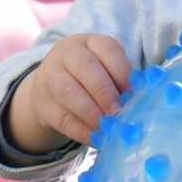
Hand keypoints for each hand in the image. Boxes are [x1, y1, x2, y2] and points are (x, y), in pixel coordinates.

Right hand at [8, 33, 131, 153]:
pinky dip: (81, 130)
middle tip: (118, 112)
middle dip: (105, 92)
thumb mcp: (104, 70)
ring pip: (68, 91)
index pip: (108, 50)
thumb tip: (139, 105)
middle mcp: (67, 53)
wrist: (49, 88)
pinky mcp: (42, 102)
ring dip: (91, 112)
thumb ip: (120, 83)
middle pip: (85, 67)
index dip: (122, 72)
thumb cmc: (89, 79)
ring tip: (107, 128)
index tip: (133, 95)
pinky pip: (61, 117)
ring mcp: (50, 75)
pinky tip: (96, 139)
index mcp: (90, 42)